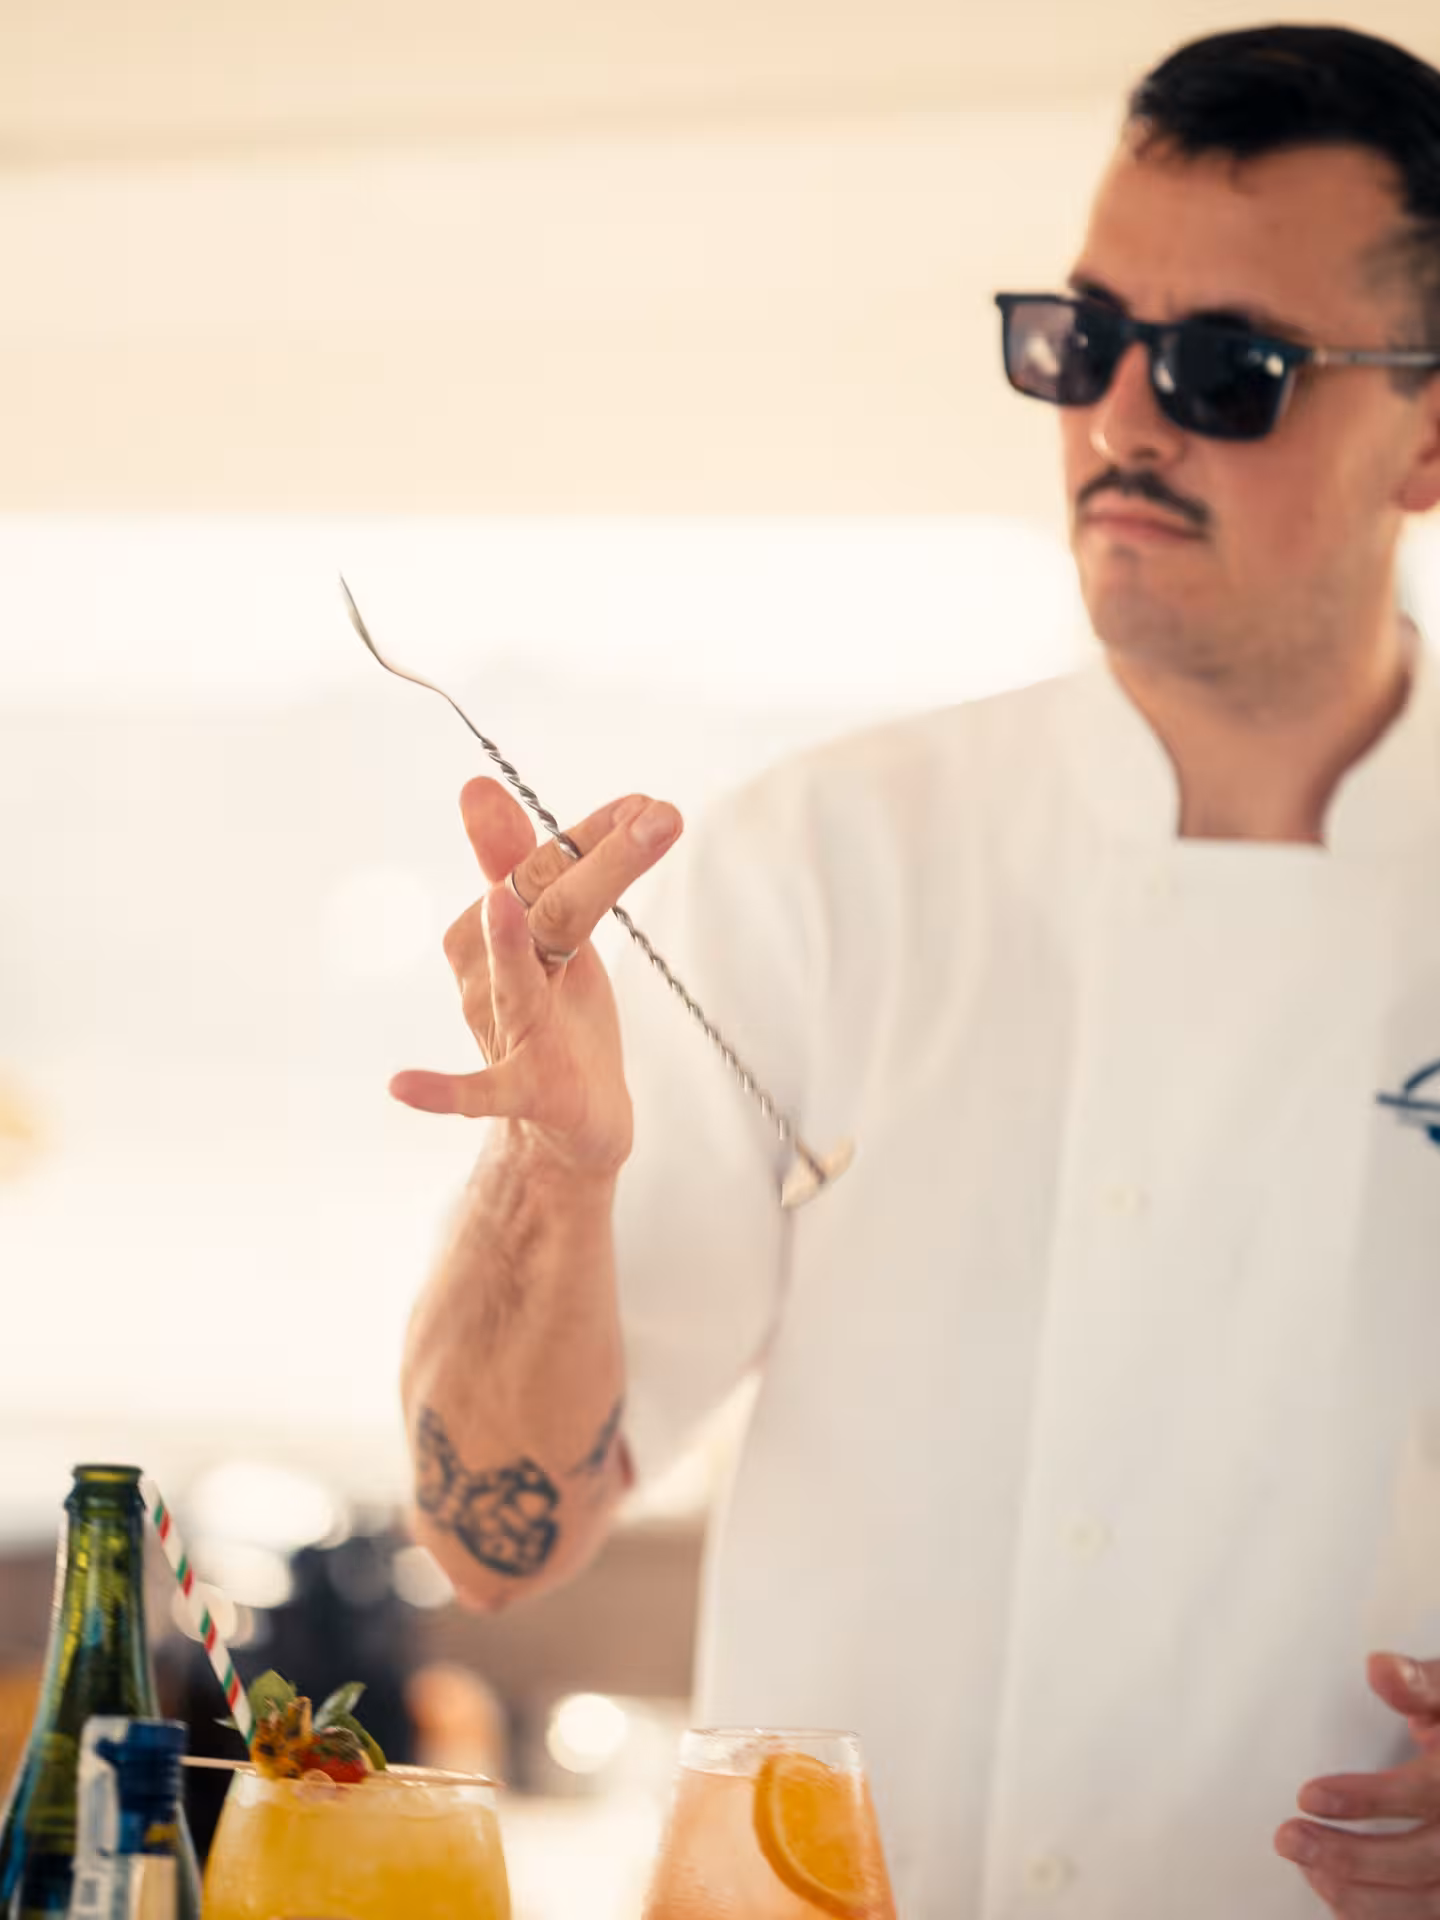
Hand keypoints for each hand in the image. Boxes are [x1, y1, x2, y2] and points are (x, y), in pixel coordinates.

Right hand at [388, 776, 682, 1176]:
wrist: (566, 1123)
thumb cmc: (562, 1021)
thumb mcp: (557, 935)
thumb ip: (531, 861)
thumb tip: (477, 784)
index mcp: (501, 928)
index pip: (547, 866)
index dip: (598, 834)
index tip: (648, 805)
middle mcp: (487, 972)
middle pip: (546, 907)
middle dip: (598, 862)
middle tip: (652, 820)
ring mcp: (501, 1029)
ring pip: (515, 980)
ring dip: (508, 944)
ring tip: (501, 905)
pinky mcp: (521, 1090)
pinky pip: (478, 1091)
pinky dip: (442, 1091)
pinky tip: (402, 1087)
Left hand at [1275, 1653, 1439, 1914]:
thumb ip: (1418, 1682)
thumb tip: (1380, 1668)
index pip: (1428, 1793)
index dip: (1371, 1799)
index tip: (1309, 1795)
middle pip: (1426, 1861)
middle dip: (1355, 1857)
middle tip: (1289, 1838)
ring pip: (1428, 1902)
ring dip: (1362, 1894)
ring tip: (1306, 1867)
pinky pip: (1424, 1916)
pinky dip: (1376, 1912)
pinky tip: (1332, 1889)